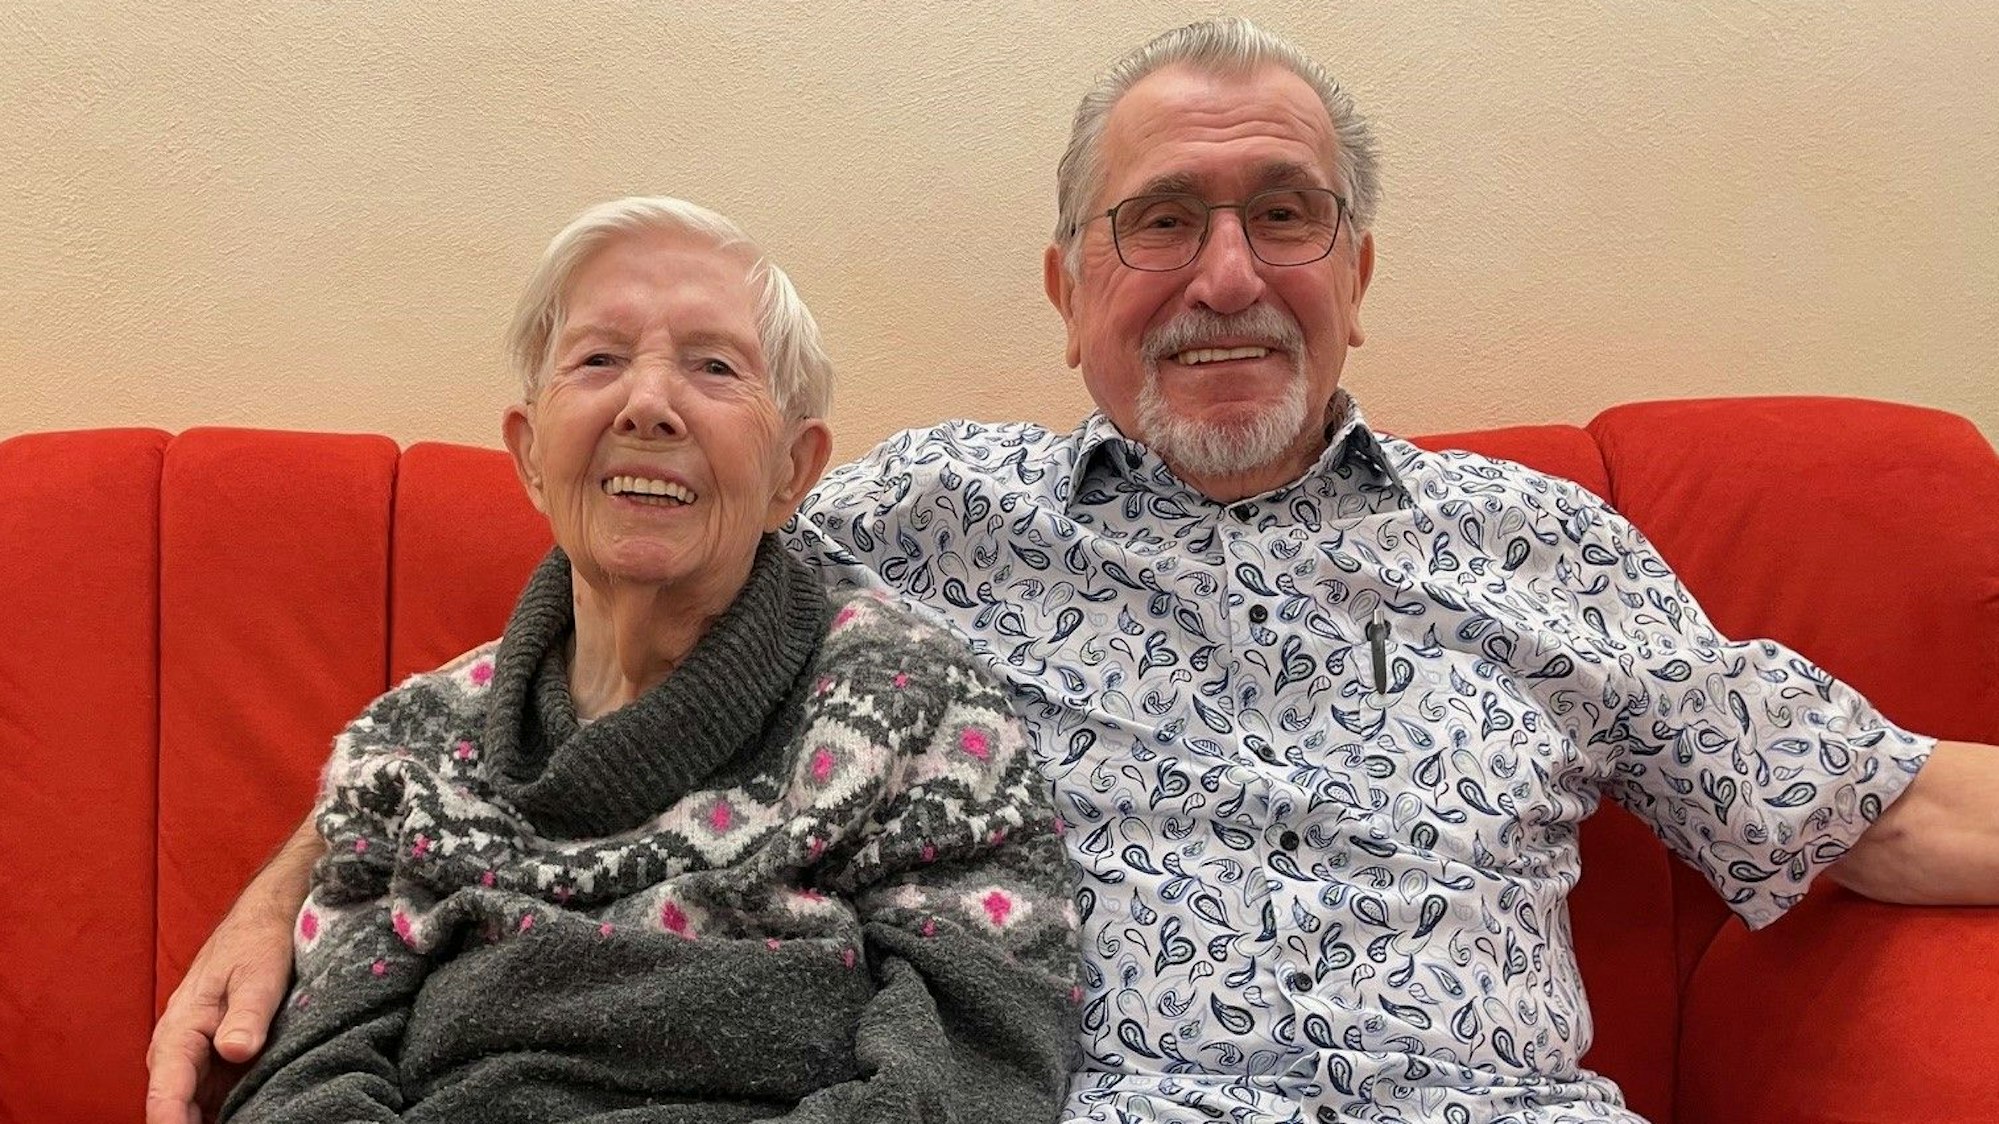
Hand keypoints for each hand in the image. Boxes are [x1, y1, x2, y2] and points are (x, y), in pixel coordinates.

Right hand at [146, 816, 319, 1123]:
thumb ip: (247, 1013)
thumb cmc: (258, 942)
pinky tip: (254, 1115)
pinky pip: (215, 1096)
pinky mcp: (217, 1059)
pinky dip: (227, 1110)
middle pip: (176, 1108)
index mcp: (180, 1030)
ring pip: (196, 1106)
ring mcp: (198, 1057)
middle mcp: (179, 1050)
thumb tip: (235, 1050)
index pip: (165, 1092)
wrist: (264, 918)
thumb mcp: (260, 974)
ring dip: (212, 1120)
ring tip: (252, 1121)